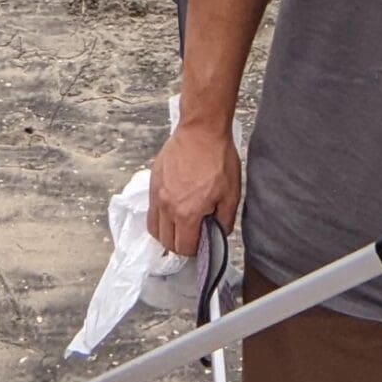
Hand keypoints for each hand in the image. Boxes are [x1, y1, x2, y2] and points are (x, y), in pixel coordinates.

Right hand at [148, 119, 240, 257]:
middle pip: (166, 242)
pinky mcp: (153, 182)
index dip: (195, 251)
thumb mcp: (231, 193)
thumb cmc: (217, 157)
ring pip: (154, 228)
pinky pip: (150, 209)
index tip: (202, 244)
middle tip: (193, 236)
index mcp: (187, 213)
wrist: (201, 130)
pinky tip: (172, 209)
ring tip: (180, 226)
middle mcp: (168, 206)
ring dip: (166, 233)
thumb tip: (219, 233)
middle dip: (180, 245)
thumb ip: (224, 220)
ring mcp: (157, 194)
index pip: (184, 248)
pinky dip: (159, 216)